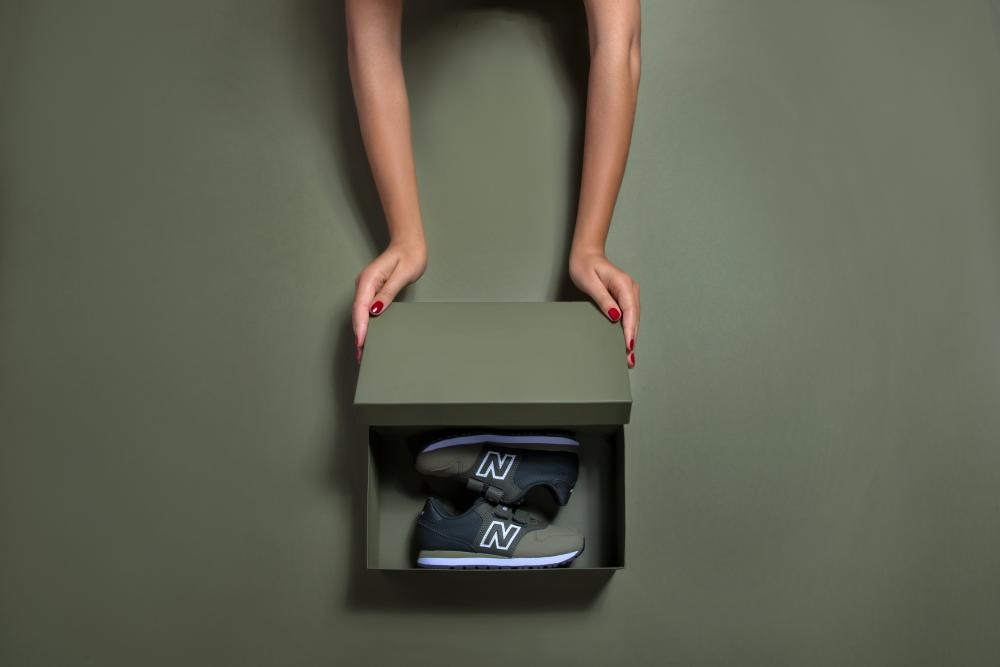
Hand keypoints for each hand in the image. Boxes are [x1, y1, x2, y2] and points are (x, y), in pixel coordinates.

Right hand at [353, 238, 426, 363]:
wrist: (409, 244)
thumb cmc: (409, 256)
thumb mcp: (402, 275)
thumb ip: (388, 292)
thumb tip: (375, 309)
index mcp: (368, 279)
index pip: (360, 308)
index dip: (360, 327)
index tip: (361, 343)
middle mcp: (364, 284)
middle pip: (358, 314)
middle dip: (359, 335)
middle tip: (361, 356)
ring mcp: (366, 288)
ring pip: (360, 314)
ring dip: (361, 332)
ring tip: (363, 352)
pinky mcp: (371, 292)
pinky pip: (365, 311)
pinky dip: (366, 325)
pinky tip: (368, 336)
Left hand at [569, 249, 639, 368]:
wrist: (587, 254)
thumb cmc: (585, 266)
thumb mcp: (590, 283)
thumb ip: (604, 300)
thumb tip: (615, 316)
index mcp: (624, 284)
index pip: (630, 312)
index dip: (629, 331)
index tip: (629, 346)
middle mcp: (631, 289)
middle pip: (634, 318)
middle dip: (632, 339)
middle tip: (629, 360)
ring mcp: (630, 293)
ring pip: (634, 319)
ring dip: (631, 337)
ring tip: (629, 357)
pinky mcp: (626, 297)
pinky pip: (630, 316)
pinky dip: (628, 329)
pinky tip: (626, 342)